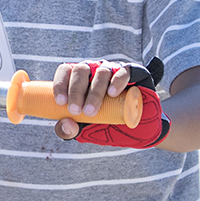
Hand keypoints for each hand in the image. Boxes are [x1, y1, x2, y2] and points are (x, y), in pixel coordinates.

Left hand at [52, 61, 168, 147]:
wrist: (139, 130)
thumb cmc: (107, 124)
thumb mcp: (85, 130)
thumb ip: (70, 130)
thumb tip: (65, 125)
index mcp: (80, 79)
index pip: (65, 71)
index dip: (61, 84)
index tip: (60, 102)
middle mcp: (95, 71)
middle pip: (81, 70)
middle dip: (76, 91)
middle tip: (76, 110)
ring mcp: (114, 70)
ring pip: (101, 72)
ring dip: (94, 91)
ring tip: (91, 111)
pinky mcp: (134, 73)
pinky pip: (124, 71)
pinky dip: (116, 81)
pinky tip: (112, 93)